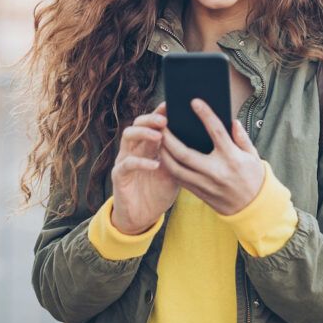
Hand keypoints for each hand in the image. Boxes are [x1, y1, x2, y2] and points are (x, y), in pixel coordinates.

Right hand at [110, 101, 178, 234]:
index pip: (152, 123)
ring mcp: (125, 160)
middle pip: (138, 123)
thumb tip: (204, 142)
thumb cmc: (159, 192)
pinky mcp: (119, 176)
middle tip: (165, 119)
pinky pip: (127, 164)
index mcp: (148, 146)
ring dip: (143, 133)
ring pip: (128, 137)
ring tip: (159, 136)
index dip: (160, 113)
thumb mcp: (175, 173)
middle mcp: (135, 149)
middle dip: (151, 118)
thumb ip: (182, 157)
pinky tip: (155, 164)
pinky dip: (141, 162)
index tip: (172, 105)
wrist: (142, 217)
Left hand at [159, 98, 264, 215]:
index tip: (194, 102)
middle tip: (162, 125)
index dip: (205, 115)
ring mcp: (206, 184)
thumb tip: (231, 121)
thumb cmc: (253, 177)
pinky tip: (165, 156)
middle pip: (185, 153)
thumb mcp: (252, 155)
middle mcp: (216, 171)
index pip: (216, 131)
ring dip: (164, 153)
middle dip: (170, 138)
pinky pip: (179, 179)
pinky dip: (169, 166)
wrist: (253, 208)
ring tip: (159, 140)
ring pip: (176, 168)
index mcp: (231, 157)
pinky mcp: (199, 193)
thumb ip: (241, 137)